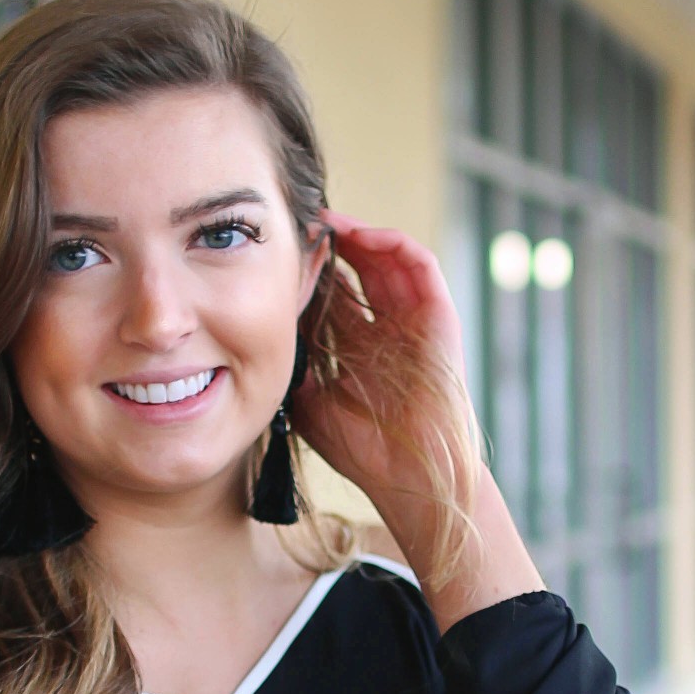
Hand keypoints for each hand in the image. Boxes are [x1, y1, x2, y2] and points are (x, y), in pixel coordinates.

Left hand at [295, 214, 469, 523]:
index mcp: (360, 344)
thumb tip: (256, 335)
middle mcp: (388, 326)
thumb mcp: (309, 400)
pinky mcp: (438, 316)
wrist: (408, 474)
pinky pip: (420, 265)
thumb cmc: (363, 449)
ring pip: (388, 258)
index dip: (311, 269)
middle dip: (330, 242)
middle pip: (359, 267)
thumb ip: (292, 365)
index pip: (336, 291)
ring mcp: (414, 319)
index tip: (278, 251)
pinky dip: (392, 243)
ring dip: (358, 233)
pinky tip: (360, 235)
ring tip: (325, 219)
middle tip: (299, 222)